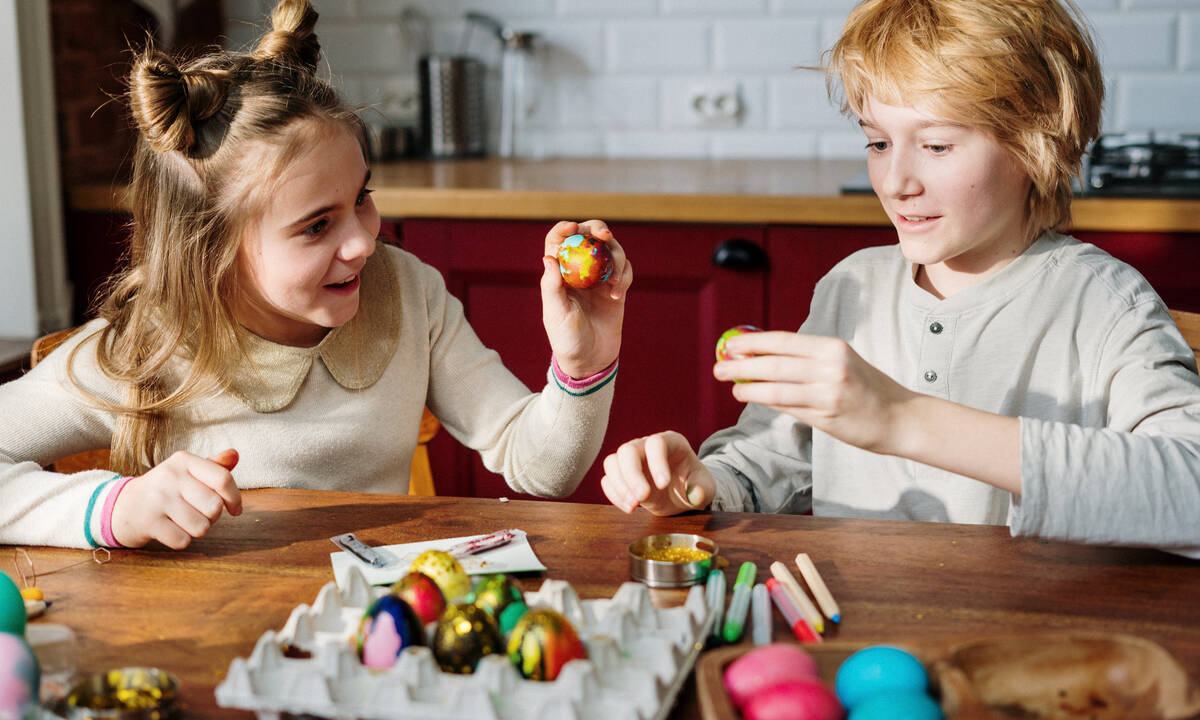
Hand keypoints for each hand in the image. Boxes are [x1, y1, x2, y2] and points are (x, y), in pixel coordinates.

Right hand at [110, 448, 241, 548]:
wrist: (121, 506)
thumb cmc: (164, 490)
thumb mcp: (186, 472)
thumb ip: (213, 466)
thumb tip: (235, 455)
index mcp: (183, 460)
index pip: (223, 479)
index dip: (235, 498)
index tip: (235, 509)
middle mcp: (170, 475)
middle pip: (215, 507)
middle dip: (212, 517)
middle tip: (197, 513)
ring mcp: (157, 498)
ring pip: (201, 527)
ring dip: (196, 530)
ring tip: (182, 521)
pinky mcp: (147, 521)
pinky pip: (183, 541)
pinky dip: (180, 540)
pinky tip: (169, 530)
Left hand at [541, 220, 632, 377]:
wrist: (591, 360)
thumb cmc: (567, 339)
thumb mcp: (556, 314)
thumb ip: (552, 286)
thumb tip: (549, 257)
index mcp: (559, 273)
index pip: (559, 241)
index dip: (565, 228)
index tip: (574, 228)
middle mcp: (579, 271)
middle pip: (588, 237)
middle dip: (598, 230)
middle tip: (605, 236)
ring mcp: (599, 279)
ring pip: (610, 251)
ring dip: (617, 258)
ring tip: (616, 283)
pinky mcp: (615, 288)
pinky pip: (624, 271)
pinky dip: (625, 276)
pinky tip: (618, 296)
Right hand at [600, 431, 715, 514]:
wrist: (682, 493)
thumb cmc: (694, 485)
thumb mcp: (706, 488)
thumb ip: (702, 490)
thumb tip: (694, 494)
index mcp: (671, 442)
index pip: (656, 443)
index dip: (657, 462)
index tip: (663, 485)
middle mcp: (647, 446)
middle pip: (628, 450)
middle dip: (632, 475)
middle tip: (641, 499)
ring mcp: (631, 459)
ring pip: (612, 462)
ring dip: (620, 486)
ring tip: (634, 506)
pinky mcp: (621, 475)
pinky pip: (608, 480)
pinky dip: (614, 494)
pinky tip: (630, 508)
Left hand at [714, 331, 916, 454]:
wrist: (900, 417)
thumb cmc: (865, 389)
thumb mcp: (840, 363)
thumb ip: (804, 360)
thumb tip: (760, 358)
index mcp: (832, 347)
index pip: (784, 341)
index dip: (753, 342)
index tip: (730, 345)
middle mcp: (831, 366)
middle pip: (775, 364)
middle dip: (742, 365)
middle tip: (719, 367)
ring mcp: (829, 392)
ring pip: (777, 388)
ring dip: (749, 387)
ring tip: (731, 387)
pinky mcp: (828, 416)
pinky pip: (788, 407)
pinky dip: (766, 401)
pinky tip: (751, 398)